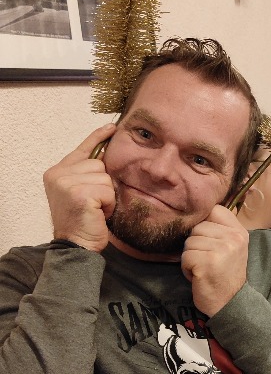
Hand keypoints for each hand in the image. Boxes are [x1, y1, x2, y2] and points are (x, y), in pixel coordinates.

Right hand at [43, 124, 116, 251]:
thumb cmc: (82, 220)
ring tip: (96, 208)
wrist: (76, 245)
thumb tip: (106, 152)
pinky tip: (98, 213)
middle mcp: (58, 175)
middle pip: (98, 164)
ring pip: (105, 177)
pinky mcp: (80, 193)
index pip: (81, 149)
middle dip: (103, 184)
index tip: (111, 127)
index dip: (97, 138)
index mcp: (56, 172)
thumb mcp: (80, 191)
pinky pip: (108, 190)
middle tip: (94, 202)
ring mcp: (67, 183)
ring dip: (107, 195)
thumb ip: (86, 173)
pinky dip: (109, 204)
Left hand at [181, 204, 248, 316]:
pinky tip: (199, 276)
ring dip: (190, 257)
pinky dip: (187, 269)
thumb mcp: (232, 247)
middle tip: (207, 260)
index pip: (214, 210)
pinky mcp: (207, 262)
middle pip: (198, 227)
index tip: (209, 241)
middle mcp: (233, 238)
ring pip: (189, 242)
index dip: (205, 224)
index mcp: (239, 232)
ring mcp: (221, 250)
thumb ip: (220, 230)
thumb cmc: (225, 274)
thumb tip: (196, 212)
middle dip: (196, 244)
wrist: (230, 304)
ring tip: (203, 268)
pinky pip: (185, 257)